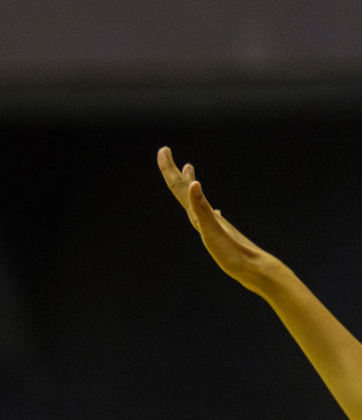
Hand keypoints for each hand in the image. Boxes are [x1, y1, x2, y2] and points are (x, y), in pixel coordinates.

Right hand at [157, 146, 281, 292]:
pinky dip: (205, 207)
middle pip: (187, 188)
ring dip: (190, 183)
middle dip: (174, 171)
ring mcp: (215, 222)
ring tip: (188, 169)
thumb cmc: (234, 254)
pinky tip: (214, 211)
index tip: (163, 150)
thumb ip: (202, 208)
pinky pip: (208, 215)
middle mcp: (207, 214)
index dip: (170, 170)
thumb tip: (193, 184)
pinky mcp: (221, 233)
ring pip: (198, 199)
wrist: (256, 268)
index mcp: (202, 213)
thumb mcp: (213, 232)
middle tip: (165, 152)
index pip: (181, 187)